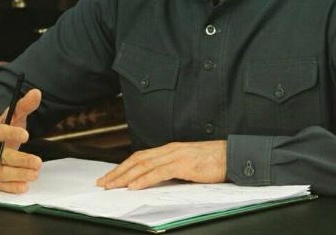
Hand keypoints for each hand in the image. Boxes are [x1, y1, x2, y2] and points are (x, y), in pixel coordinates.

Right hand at [0, 88, 42, 193]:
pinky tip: (24, 186)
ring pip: (0, 173)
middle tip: (38, 162)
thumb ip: (24, 105)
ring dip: (18, 175)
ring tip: (35, 174)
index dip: (11, 133)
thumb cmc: (2, 129)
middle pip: (0, 157)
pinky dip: (11, 187)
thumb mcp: (13, 116)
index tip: (26, 135)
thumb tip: (37, 92)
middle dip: (20, 160)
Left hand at [96, 140, 226, 189]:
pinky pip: (159, 172)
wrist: (233, 156)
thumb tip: (158, 181)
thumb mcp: (189, 164)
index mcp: (171, 149)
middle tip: (103, 182)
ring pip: (144, 165)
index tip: (111, 176)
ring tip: (112, 185)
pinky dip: (144, 179)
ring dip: (125, 176)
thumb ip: (174, 169)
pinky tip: (134, 186)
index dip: (124, 166)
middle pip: (138, 159)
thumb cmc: (214, 161)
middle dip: (118, 171)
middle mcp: (170, 149)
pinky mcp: (184, 163)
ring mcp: (176, 155)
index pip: (141, 157)